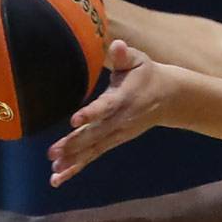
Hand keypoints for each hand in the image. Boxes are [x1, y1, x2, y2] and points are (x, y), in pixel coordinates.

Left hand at [47, 37, 174, 187]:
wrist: (168, 98)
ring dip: (73, 162)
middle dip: (74, 145)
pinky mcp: (113, 141)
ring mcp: (116, 134)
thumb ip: (125, 55)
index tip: (74, 120)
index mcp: (123, 99)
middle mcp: (119, 121)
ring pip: (92, 150)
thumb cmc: (146, 74)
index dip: (91, 114)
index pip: (105, 107)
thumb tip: (117, 45)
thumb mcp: (138, 60)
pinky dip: (76, 166)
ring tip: (54, 173)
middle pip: (95, 135)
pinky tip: (59, 176)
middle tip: (53, 154)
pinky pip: (93, 155)